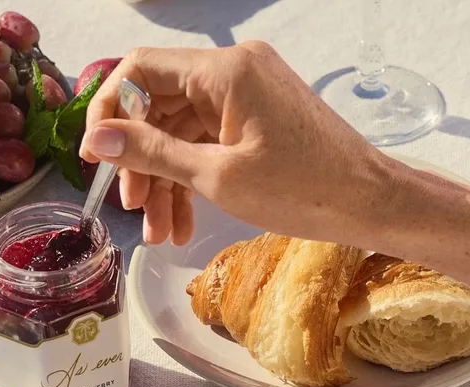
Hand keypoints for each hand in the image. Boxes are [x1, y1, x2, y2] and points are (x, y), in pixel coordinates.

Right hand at [81, 42, 392, 245]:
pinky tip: (184, 221)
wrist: (373, 203)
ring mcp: (251, 93)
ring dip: (168, 180)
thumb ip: (154, 154)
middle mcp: (236, 70)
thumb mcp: (220, 178)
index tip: (96, 159)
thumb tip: (99, 139)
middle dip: (142, 161)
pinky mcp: (262, 117)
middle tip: (134, 210)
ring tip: (161, 233)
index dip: (109, 112)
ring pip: (185, 130)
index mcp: (225, 70)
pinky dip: (196, 176)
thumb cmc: (306, 191)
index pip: (140, 70)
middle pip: (161, 105)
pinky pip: (212, 140)